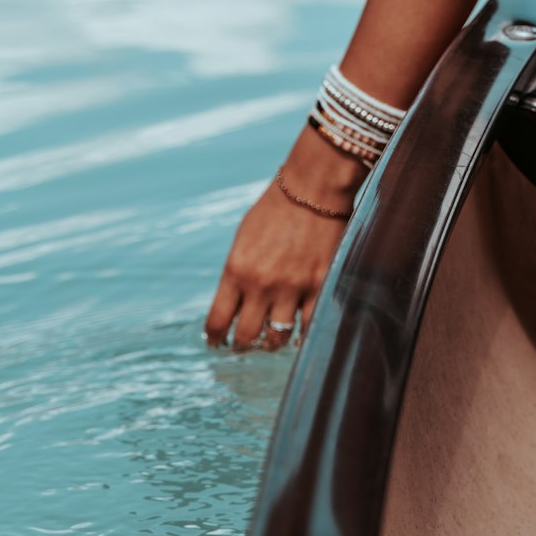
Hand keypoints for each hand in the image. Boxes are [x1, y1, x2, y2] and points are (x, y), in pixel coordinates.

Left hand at [204, 125, 367, 350]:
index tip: (216, 343)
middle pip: (246, 336)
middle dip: (242, 346)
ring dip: (271, 342)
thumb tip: (234, 304)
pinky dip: (302, 335)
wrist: (311, 189)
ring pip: (277, 337)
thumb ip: (237, 272)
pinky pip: (308, 325)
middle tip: (243, 346)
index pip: (218, 320)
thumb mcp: (243, 240)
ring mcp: (292, 287)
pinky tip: (299, 336)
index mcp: (236, 270)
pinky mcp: (320, 285)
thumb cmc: (274, 210)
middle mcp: (261, 284)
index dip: (215, 338)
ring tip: (271, 340)